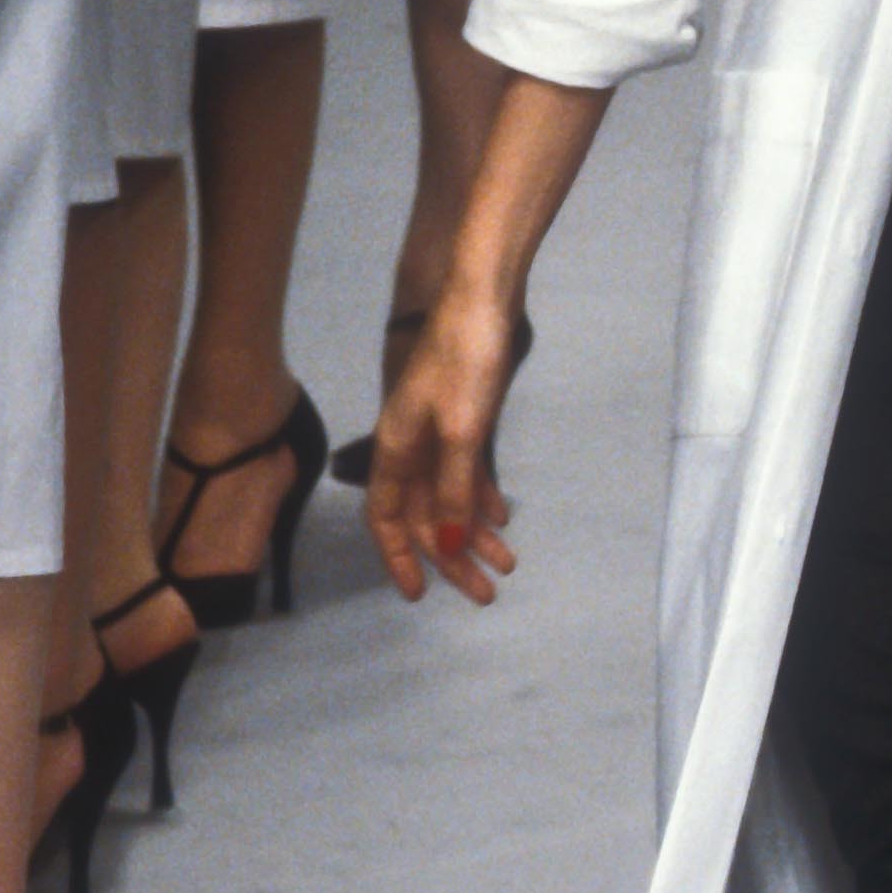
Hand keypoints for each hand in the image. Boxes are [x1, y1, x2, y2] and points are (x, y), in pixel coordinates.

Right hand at [363, 292, 524, 606]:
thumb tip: (449, 548)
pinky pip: (466, 471)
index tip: (420, 595)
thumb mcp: (462, 430)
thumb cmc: (466, 360)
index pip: (385, 517)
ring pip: (450, 496)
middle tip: (486, 594)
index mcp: (394, 448)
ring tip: (506, 565)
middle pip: (425, 516)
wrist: (483, 297)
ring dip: (474, 533)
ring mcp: (435, 431)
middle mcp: (409, 445)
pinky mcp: (462, 416)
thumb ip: (454, 490)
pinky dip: (481, 496)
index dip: (398, 557)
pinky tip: (502, 518)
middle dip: (452, 558)